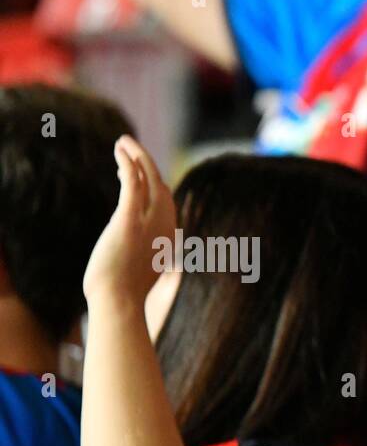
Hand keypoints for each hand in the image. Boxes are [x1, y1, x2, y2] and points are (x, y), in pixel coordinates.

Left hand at [83, 135, 176, 308]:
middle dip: (146, 163)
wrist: (118, 303)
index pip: (164, 201)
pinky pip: (133, 182)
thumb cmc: (122, 297)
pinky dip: (129, 162)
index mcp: (168, 238)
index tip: (130, 172)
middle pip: (160, 185)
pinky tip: (119, 149)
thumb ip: (140, 260)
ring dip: (137, 156)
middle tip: (129, 147)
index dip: (151, 183)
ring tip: (123, 141)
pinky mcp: (129, 219)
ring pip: (149, 178)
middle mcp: (164, 226)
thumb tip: (133, 265)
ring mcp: (149, 223)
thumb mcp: (137, 275)